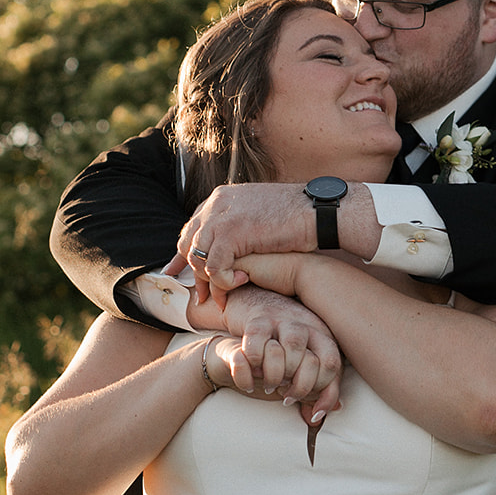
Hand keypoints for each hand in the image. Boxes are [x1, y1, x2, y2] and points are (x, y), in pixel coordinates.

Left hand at [168, 183, 315, 303]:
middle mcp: (216, 205)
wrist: (317, 213)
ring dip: (211, 282)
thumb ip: (238, 225)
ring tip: (226, 296)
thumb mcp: (258, 215)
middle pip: (188, 244)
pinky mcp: (231, 233)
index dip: (184, 254)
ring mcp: (221, 217)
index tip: (177, 272)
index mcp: (221, 198)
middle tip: (202, 296)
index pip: (192, 228)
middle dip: (193, 273)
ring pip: (198, 258)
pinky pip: (214, 267)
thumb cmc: (297, 218)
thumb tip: (229, 244)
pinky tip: (242, 282)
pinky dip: (224, 281)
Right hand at [222, 283, 341, 416]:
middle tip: (285, 393)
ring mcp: (278, 320)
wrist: (251, 304)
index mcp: (320, 333)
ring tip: (269, 385)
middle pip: (309, 361)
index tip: (303, 399)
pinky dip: (251, 370)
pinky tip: (252, 376)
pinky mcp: (254, 322)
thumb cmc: (281, 344)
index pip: (332, 365)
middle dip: (297, 387)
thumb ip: (319, 385)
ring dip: (275, 377)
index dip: (319, 389)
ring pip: (283, 352)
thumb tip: (324, 412)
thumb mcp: (304, 360)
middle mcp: (302, 324)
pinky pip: (254, 350)